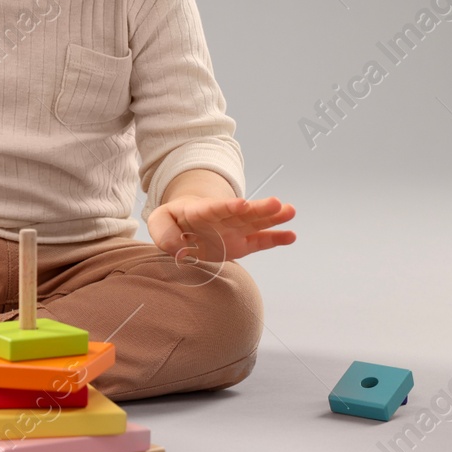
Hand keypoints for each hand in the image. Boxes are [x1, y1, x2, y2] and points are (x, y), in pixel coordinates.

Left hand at [147, 195, 296, 264]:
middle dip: (259, 208)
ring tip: (290, 211)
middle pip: (242, 212)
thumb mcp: (160, 222)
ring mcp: (235, 230)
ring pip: (256, 222)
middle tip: (277, 203)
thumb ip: (164, 233)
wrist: (185, 225)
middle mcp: (222, 219)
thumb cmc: (172, 221)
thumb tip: (178, 249)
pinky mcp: (242, 243)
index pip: (215, 208)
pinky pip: (260, 241)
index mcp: (201, 211)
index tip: (243, 203)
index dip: (228, 206)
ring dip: (273, 217)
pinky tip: (291, 236)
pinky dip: (275, 239)